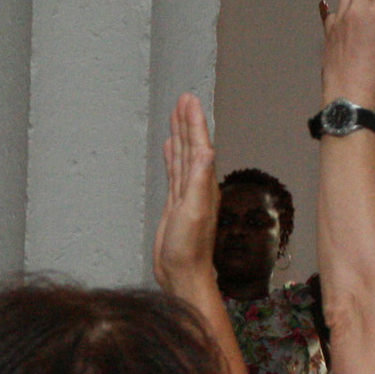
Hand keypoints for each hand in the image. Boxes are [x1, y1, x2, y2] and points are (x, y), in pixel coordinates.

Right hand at [152, 93, 218, 290]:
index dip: (193, 122)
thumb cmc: (188, 249)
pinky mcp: (175, 204)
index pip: (198, 145)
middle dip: (187, 122)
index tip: (188, 100)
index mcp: (204, 184)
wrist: (182, 275)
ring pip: (182, 156)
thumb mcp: (193, 211)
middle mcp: (197, 186)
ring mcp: (186, 194)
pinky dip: (171, 157)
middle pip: (191, 146)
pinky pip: (174, 172)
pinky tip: (168, 148)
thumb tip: (206, 150)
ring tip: (176, 115)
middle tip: (184, 99)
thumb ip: (199, 181)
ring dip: (179, 135)